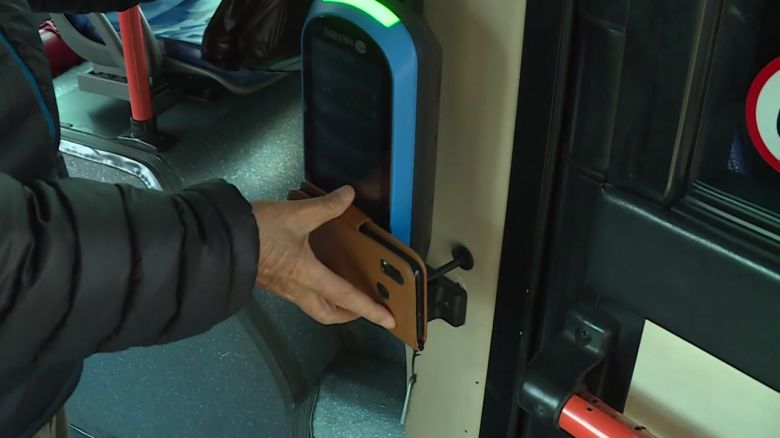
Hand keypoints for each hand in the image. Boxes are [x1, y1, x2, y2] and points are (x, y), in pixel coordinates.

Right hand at [252, 186, 395, 328]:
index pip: (347, 297)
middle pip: (328, 314)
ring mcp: (283, 288)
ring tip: (345, 290)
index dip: (370, 309)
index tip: (389, 321)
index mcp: (308, 276)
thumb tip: (348, 194)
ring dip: (332, 303)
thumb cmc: (259, 231)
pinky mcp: (272, 282)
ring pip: (313, 306)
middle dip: (349, 315)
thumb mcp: (296, 214)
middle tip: (364, 306)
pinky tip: (316, 273)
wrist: (221, 239)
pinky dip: (315, 291)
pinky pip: (299, 294)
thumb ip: (325, 206)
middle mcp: (297, 289)